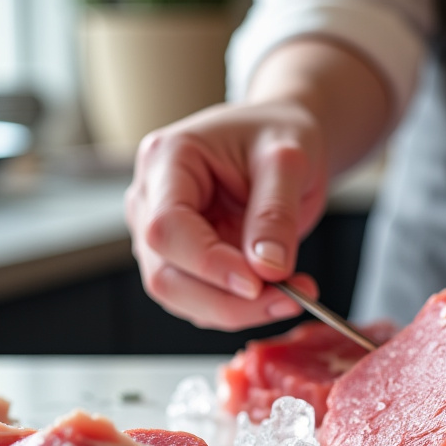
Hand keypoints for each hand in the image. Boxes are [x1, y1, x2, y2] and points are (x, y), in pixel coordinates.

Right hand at [125, 100, 326, 329]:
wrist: (281, 142)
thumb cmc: (278, 135)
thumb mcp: (288, 161)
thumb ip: (275, 214)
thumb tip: (268, 269)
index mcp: (166, 160)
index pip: (167, 229)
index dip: (209, 264)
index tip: (259, 283)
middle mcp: (151, 200)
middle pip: (166, 274)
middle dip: (227, 299)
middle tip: (289, 299)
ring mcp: (162, 236)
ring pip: (180, 297)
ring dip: (237, 309)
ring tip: (294, 293)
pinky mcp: (183, 261)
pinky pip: (202, 301)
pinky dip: (241, 307)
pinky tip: (279, 291)